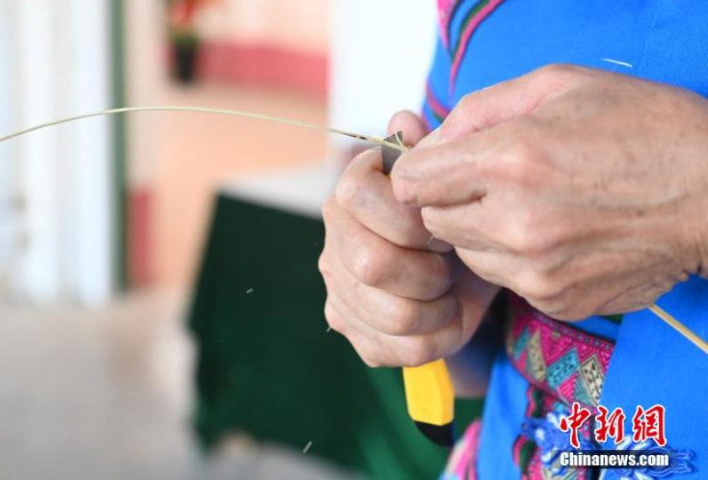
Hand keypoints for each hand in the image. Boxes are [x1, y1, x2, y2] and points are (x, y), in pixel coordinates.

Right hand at [319, 111, 500, 367]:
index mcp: (349, 195)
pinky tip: (443, 318)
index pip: (359, 197)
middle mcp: (334, 242)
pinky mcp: (353, 332)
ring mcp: (338, 291)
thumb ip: (431, 150)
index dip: (410, 215)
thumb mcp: (454, 182)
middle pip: (372, 263)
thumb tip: (402, 120)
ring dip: (438, 307)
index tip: (443, 221)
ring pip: (392, 314)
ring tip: (450, 293)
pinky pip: (398, 349)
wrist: (465, 274)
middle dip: (428, 270)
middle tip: (450, 265)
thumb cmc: (458, 221)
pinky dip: (435, 339)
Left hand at [392, 65, 707, 319]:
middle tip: (486, 181)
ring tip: (525, 206)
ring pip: (464, 253)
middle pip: (431, 220)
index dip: (416, 170)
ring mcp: (534, 269)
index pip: (411, 182)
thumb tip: (430, 142)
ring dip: (477, 230)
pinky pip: (501, 278)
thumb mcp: (558, 86)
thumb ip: (479, 110)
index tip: (435, 165)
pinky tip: (550, 234)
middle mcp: (514, 222)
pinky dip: (510, 257)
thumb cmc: (642, 128)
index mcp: (511, 159)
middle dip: (448, 198)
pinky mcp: (552, 298)